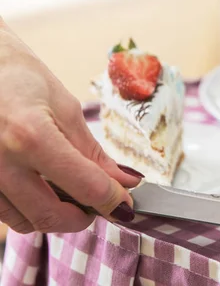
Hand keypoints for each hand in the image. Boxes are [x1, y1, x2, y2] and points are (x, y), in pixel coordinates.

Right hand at [0, 21, 142, 232]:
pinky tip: (45, 191)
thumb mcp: (65, 108)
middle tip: (102, 203)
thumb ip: (93, 151)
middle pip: (51, 215)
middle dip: (85, 217)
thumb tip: (124, 180)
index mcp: (31, 136)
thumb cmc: (21, 79)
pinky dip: (30, 210)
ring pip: (25, 221)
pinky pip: (6, 213)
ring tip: (73, 194)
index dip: (112, 199)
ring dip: (57, 217)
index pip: (84, 185)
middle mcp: (0, 161)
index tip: (125, 204)